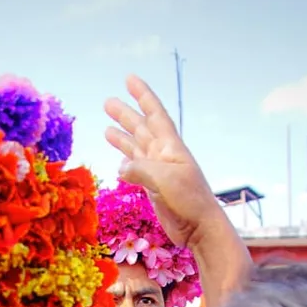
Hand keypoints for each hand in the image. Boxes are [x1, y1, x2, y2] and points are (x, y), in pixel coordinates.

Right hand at [104, 75, 224, 248]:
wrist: (200, 228)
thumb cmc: (189, 200)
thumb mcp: (164, 179)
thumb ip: (140, 169)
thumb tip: (121, 168)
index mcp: (170, 146)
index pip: (154, 114)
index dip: (142, 95)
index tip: (130, 78)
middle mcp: (163, 155)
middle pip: (141, 128)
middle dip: (126, 115)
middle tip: (107, 102)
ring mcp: (159, 171)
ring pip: (137, 149)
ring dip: (122, 138)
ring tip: (106, 129)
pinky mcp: (154, 188)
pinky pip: (136, 170)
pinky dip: (126, 164)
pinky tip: (118, 162)